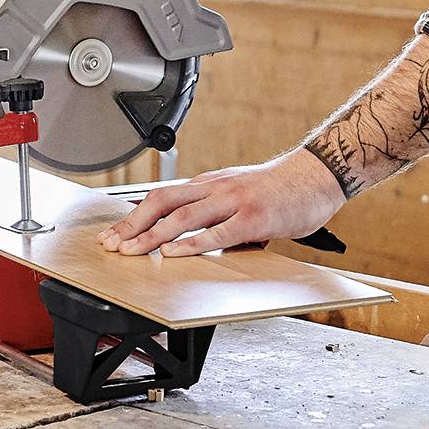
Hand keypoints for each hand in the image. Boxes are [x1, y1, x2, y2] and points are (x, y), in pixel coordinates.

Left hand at [96, 148, 344, 256]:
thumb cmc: (281, 189)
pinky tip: (174, 252)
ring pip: (183, 216)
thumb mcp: (239, 194)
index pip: (161, 196)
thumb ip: (215, 213)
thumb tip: (192, 237)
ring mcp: (233, 201)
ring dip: (152, 235)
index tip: (114, 233)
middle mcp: (215, 188)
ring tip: (132, 251)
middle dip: (132, 225)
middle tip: (111, 244)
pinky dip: (191, 243)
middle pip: (162, 202)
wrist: (317, 175)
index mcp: (209, 184)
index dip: (133, 215)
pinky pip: (217, 231)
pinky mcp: (253, 217)